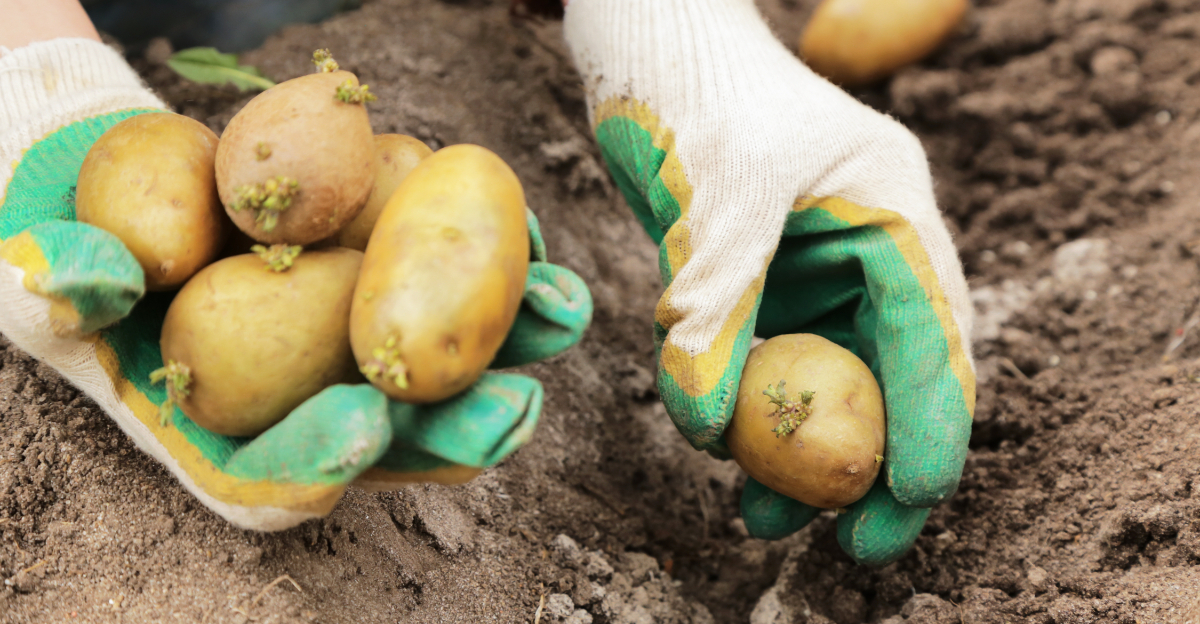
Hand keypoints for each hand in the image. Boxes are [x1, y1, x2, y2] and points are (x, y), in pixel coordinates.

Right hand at [0, 38, 592, 530]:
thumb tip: (114, 286)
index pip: (269, 475)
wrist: (121, 167)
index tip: (364, 428)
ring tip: (560, 315)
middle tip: (512, 408)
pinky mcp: (383, 280)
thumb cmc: (73, 230)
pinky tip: (535, 239)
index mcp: (215, 430)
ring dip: (508, 348)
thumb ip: (65, 284)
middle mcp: (297, 399)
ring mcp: (349, 343)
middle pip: (386, 439)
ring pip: (439, 368)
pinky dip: (492, 268)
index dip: (317, 461)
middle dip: (453, 428)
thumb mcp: (38, 263)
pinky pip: (445, 287)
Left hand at [564, 0, 974, 564]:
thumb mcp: (714, 198)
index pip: (936, 334)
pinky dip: (750, 404)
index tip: (911, 502)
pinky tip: (724, 448)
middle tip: (850, 544)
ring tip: (766, 515)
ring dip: (800, 446)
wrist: (642, 41)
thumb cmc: (694, 89)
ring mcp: (811, 261)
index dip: (933, 426)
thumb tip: (711, 429)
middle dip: (871, 460)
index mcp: (893, 210)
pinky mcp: (758, 273)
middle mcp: (863, 243)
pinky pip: (766, 354)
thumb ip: (716, 309)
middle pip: (889, 370)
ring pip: (825, 373)